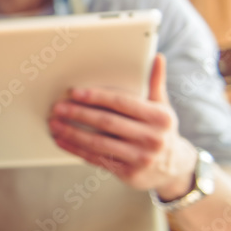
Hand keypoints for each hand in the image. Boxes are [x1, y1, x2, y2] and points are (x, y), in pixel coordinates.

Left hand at [48, 53, 197, 198]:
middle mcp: (152, 138)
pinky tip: (62, 141)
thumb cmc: (161, 131)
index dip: (96, 97)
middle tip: (59, 108)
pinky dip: (76, 150)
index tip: (75, 92)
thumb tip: (156, 57)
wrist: (174, 168)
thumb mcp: (163, 107)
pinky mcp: (128, 173)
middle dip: (79, 114)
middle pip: (107, 122)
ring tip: (55, 124)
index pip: (122, 103)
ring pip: (98, 143)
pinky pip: (97, 159)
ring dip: (72, 133)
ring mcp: (140, 158)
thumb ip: (155, 82)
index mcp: (159, 117)